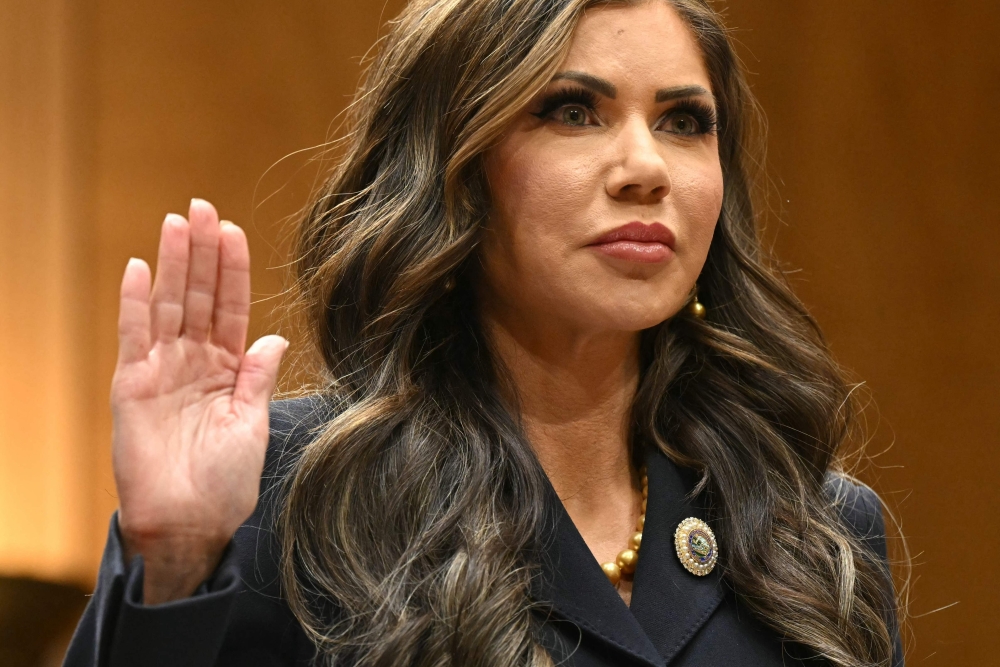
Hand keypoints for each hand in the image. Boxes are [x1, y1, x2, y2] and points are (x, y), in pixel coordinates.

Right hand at [111, 199, 286, 603]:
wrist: (190, 524)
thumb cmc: (226, 482)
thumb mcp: (253, 423)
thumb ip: (258, 378)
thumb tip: (274, 338)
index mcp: (227, 370)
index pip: (230, 308)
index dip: (232, 270)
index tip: (235, 231)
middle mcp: (194, 363)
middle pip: (198, 296)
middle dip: (203, 252)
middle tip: (203, 207)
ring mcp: (162, 370)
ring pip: (168, 305)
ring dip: (171, 264)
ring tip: (177, 222)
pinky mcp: (132, 386)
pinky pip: (133, 336)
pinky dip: (134, 302)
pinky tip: (137, 268)